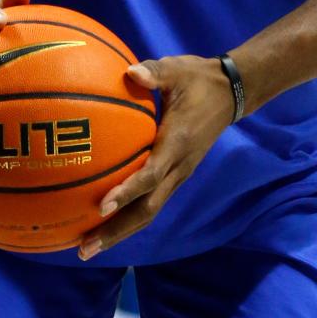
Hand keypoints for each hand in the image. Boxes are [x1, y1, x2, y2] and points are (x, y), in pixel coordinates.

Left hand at [79, 56, 233, 259]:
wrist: (232, 93)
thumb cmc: (199, 79)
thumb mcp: (178, 69)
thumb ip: (154, 72)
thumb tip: (130, 71)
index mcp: (176, 144)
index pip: (150, 175)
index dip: (126, 192)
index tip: (101, 206)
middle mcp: (179, 167)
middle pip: (147, 209)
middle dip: (116, 231)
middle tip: (85, 248)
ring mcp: (179, 174)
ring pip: (149, 211)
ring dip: (120, 231)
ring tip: (88, 247)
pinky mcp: (176, 174)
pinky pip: (151, 201)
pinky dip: (128, 215)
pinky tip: (104, 220)